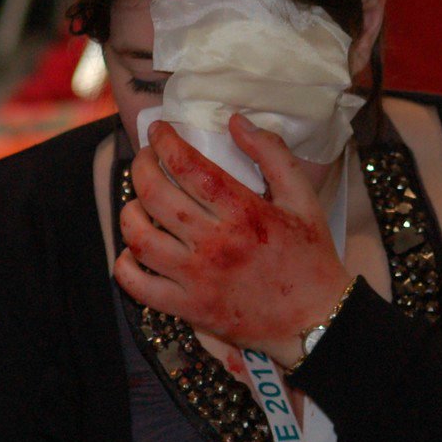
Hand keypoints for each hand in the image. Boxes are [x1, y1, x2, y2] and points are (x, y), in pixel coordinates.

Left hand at [114, 114, 352, 364]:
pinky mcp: (187, 308)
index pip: (189, 167)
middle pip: (156, 196)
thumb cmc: (310, 257)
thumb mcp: (303, 198)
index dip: (165, 143)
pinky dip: (125, 266)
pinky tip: (132, 250)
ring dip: (129, 213)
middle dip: (141, 168)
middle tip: (144, 159)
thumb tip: (236, 121)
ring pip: (139, 238)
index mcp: (244, 213)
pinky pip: (138, 286)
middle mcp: (215, 244)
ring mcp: (197, 278)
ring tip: (136, 203)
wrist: (315, 320)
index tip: (158, 130)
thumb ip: (272, 154)